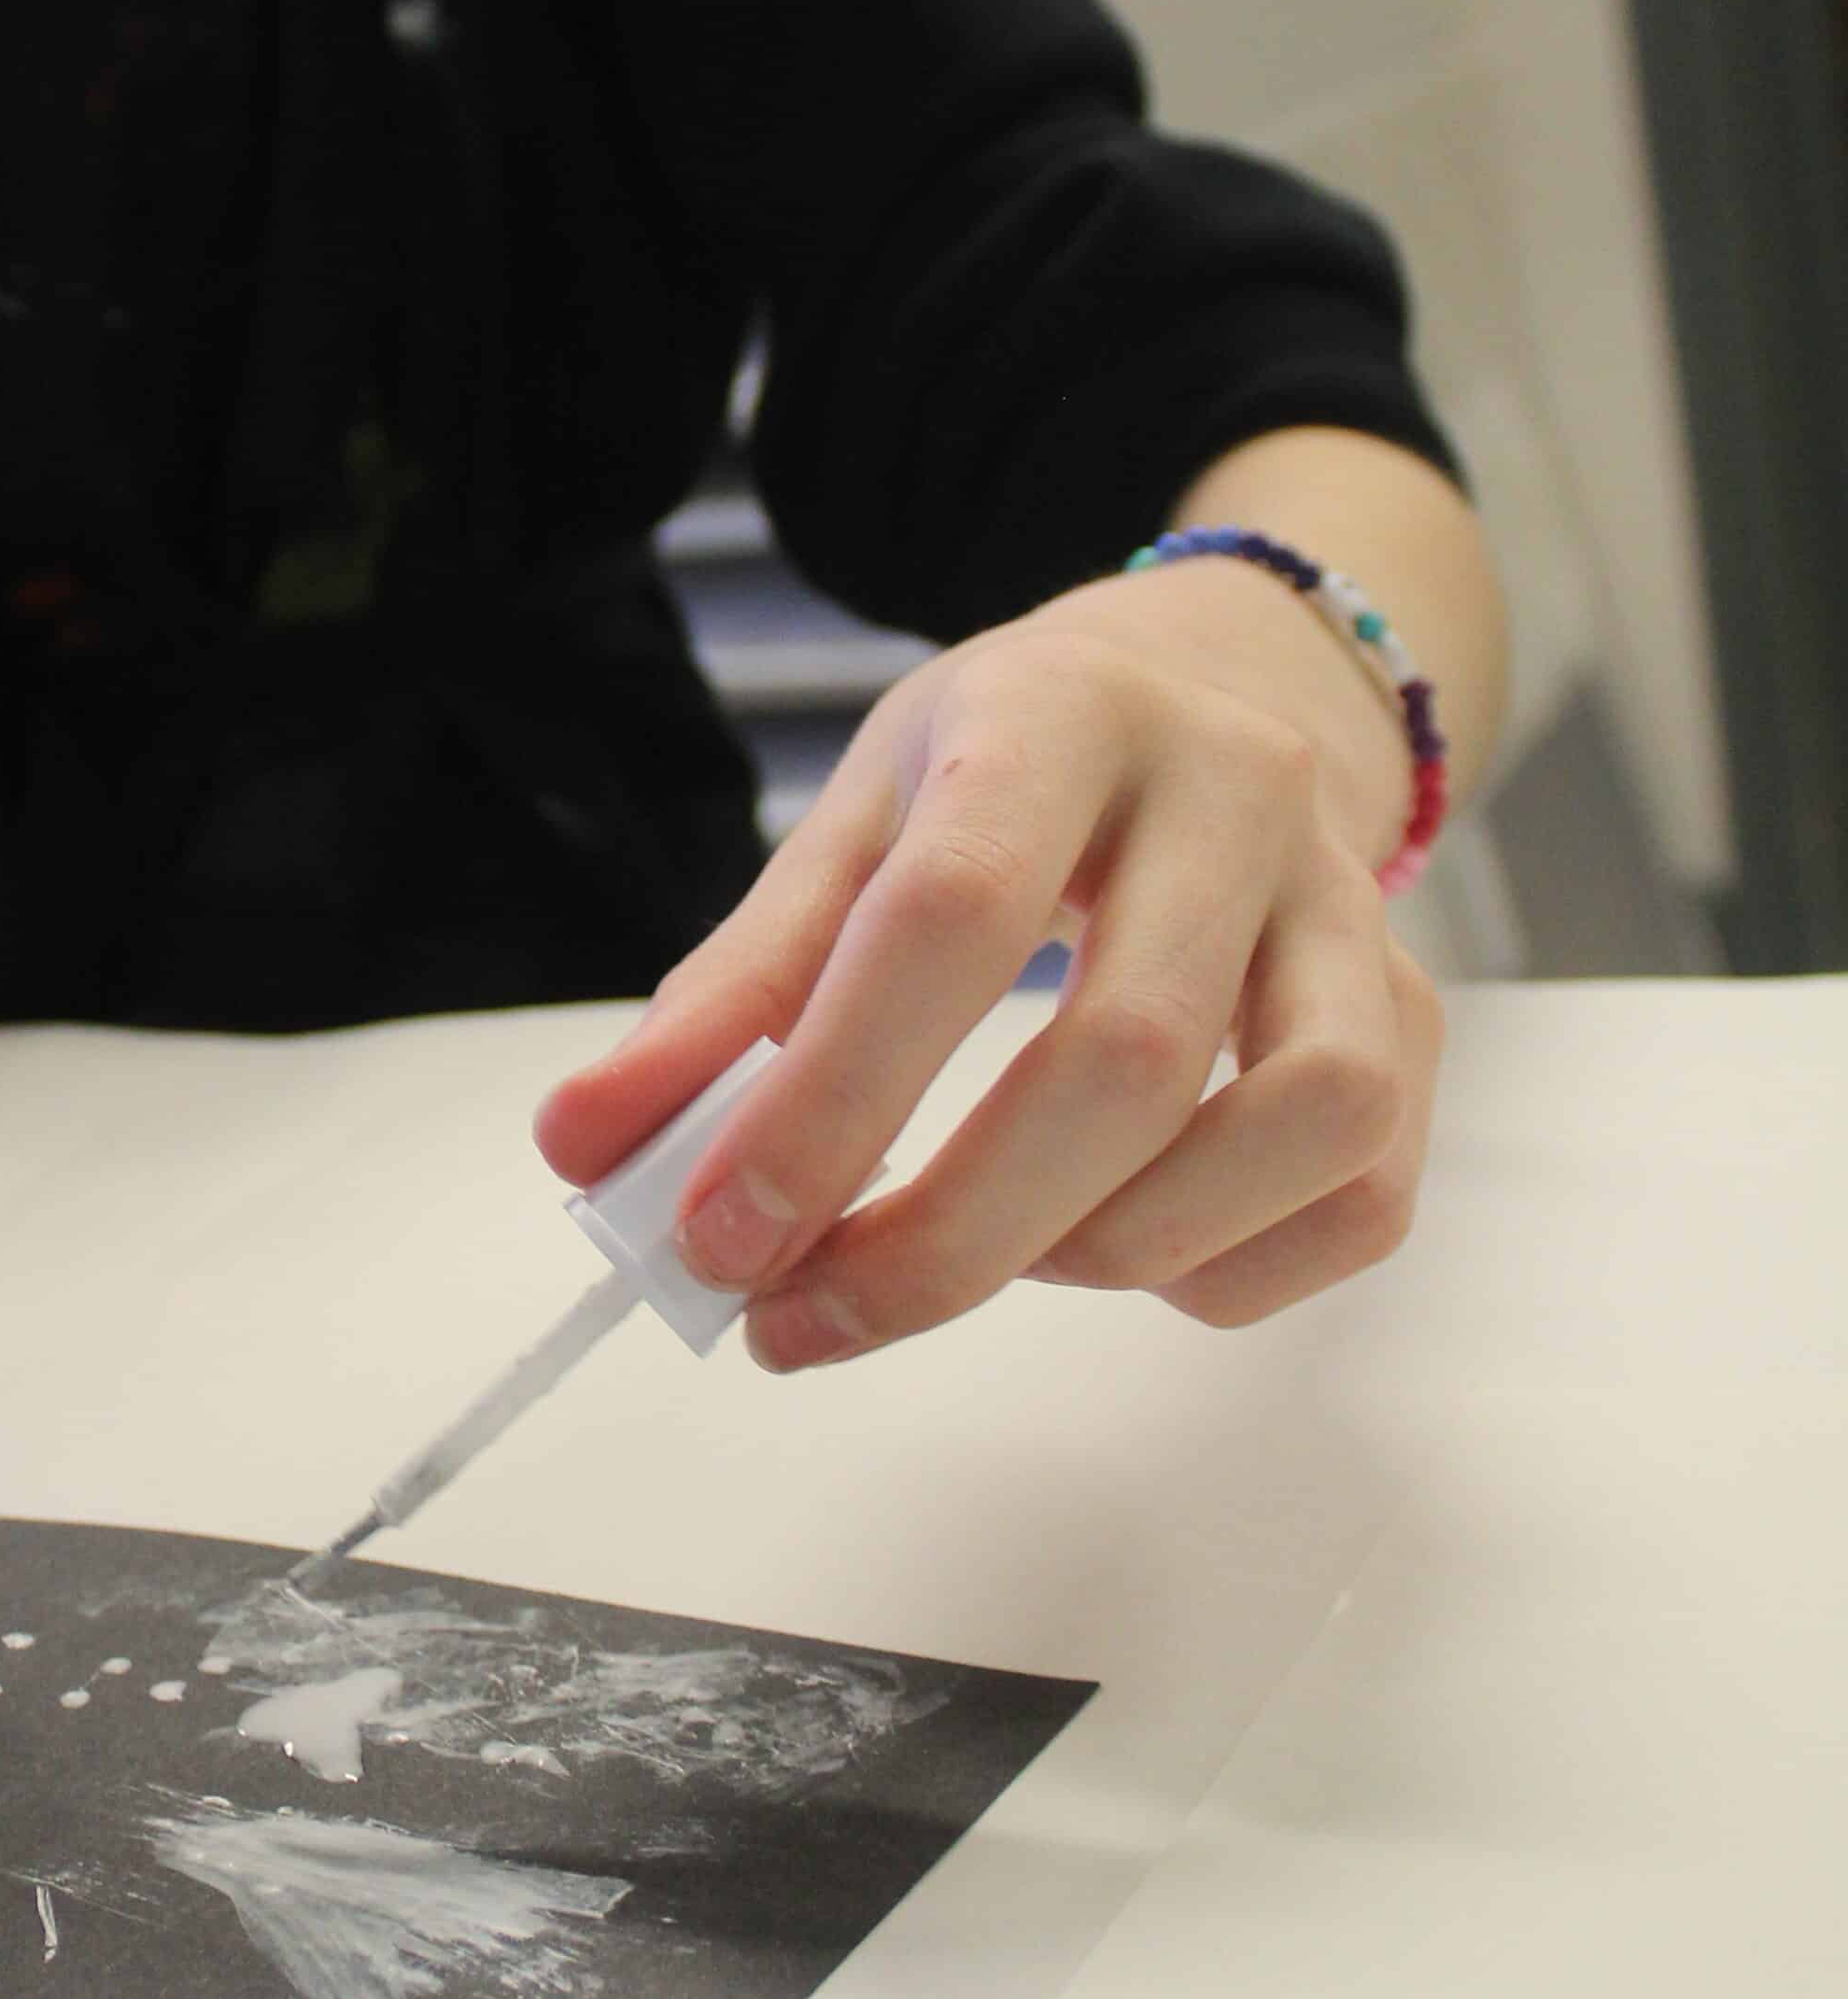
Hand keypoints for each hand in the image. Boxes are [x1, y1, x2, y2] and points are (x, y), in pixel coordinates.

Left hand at [536, 572, 1442, 1368]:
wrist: (1210, 683)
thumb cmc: (1006, 767)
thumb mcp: (852, 823)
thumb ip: (725, 991)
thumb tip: (585, 1148)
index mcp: (1061, 715)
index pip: (951, 917)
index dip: (826, 1103)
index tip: (715, 1239)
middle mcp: (1237, 794)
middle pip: (1127, 1056)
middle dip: (947, 1234)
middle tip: (804, 1315)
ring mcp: (1352, 903)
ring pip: (1296, 1123)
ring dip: (1113, 1249)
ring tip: (987, 1254)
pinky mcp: (1414, 1010)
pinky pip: (1367, 1190)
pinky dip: (1232, 1268)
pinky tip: (1117, 1248)